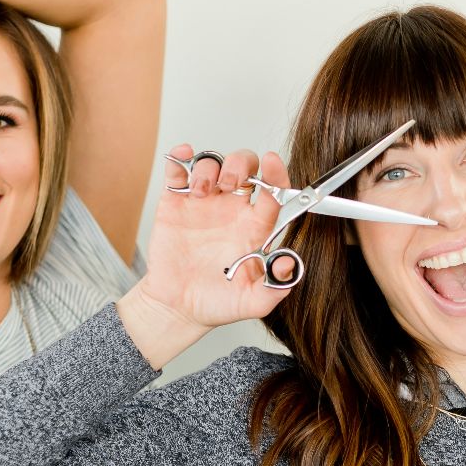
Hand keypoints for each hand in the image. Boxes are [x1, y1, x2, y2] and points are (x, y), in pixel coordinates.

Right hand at [117, 148, 294, 364]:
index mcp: (255, 227)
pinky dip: (180, 157)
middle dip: (240, 164)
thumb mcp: (252, 302)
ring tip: (200, 190)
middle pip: (245, 168)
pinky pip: (179, 171)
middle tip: (230, 183)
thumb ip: (275, 287)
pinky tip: (182, 158)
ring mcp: (204, 203)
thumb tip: (289, 263)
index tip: (272, 163)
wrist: (178, 308)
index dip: (276, 174)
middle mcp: (233, 209)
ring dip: (209, 166)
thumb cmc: (217, 302)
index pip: (273, 192)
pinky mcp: (176, 203)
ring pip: (213, 164)